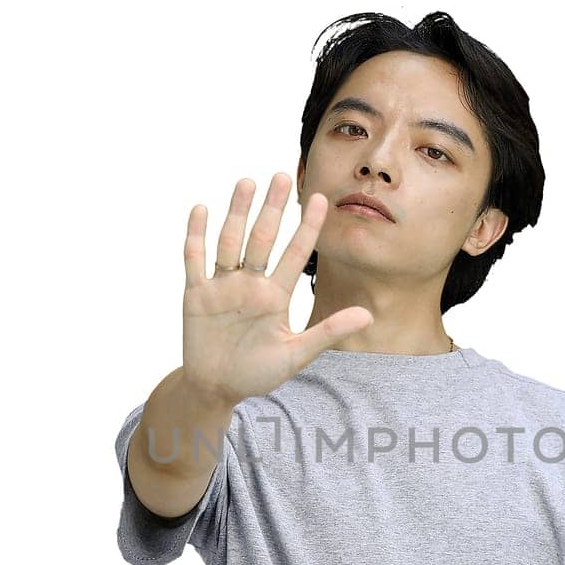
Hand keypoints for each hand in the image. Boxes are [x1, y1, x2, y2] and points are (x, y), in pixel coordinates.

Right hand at [181, 173, 372, 405]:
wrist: (217, 387)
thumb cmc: (257, 372)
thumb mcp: (296, 356)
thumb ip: (328, 332)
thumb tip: (368, 316)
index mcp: (276, 296)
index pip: (295, 255)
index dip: (307, 228)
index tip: (322, 200)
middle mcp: (250, 284)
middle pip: (263, 239)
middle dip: (272, 208)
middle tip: (282, 176)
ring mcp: (222, 287)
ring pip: (231, 241)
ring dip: (237, 213)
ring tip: (247, 182)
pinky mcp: (196, 295)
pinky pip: (195, 260)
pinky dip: (196, 236)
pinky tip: (201, 209)